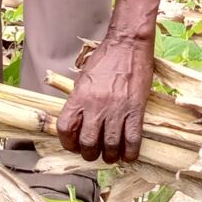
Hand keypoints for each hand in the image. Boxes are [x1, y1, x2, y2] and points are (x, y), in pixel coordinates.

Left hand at [56, 35, 153, 163]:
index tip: (73, 145)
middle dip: (89, 153)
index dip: (67, 142)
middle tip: (93, 153)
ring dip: (110, 156)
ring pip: (110, 145)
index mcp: (79, 96)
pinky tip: (128, 155)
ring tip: (111, 155)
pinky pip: (132, 140)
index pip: (65, 128)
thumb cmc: (106, 59)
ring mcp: (116, 109)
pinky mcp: (136, 110)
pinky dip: (130, 152)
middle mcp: (96, 105)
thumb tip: (77, 121)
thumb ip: (79, 100)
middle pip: (88, 142)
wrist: (128, 45)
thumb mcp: (83, 79)